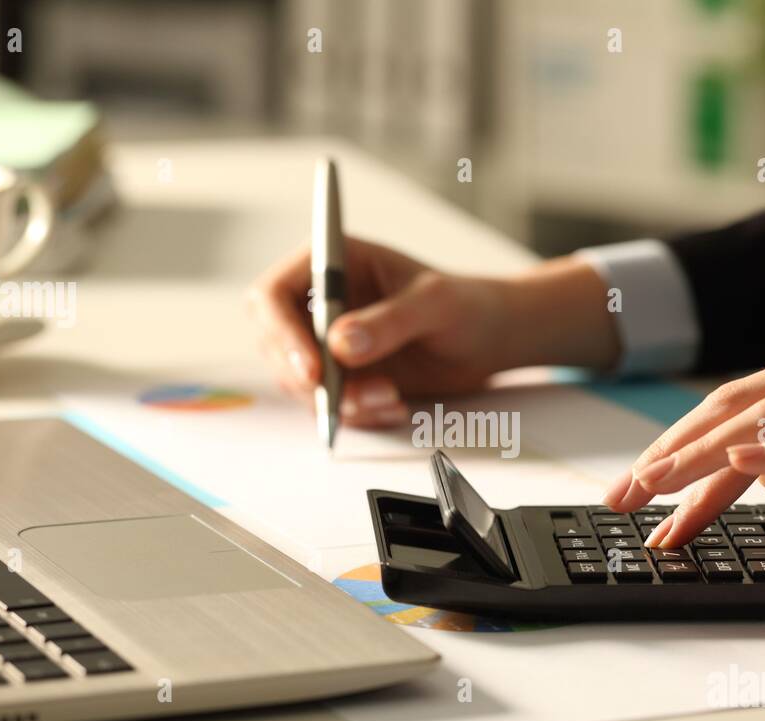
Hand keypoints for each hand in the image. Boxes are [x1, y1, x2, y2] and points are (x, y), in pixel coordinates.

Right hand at [247, 237, 618, 426]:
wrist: (490, 340)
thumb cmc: (466, 305)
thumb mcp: (435, 305)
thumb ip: (390, 321)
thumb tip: (340, 344)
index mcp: (332, 262)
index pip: (274, 294)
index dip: (282, 333)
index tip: (313, 370)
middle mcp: (320, 301)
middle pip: (276, 345)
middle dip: (311, 379)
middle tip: (353, 399)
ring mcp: (327, 341)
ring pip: (300, 382)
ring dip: (338, 401)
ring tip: (389, 399)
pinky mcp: (343, 376)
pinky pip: (328, 403)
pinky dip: (356, 413)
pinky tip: (393, 405)